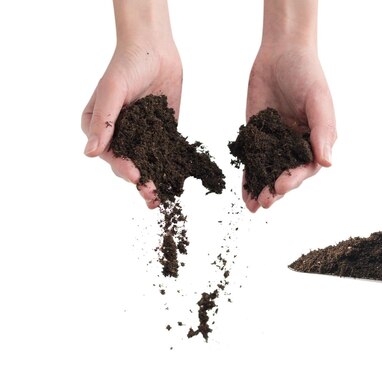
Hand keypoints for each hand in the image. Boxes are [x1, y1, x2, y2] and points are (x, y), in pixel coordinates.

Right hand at [81, 0, 180, 208]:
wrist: (154, 49)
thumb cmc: (126, 65)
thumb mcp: (112, 90)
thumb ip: (104, 120)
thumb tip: (90, 152)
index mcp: (98, 127)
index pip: (109, 153)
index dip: (121, 167)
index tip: (135, 176)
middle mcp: (118, 135)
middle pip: (128, 163)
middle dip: (139, 180)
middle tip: (152, 194)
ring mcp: (141, 135)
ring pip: (146, 163)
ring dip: (154, 180)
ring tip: (162, 198)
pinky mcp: (162, 132)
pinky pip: (165, 152)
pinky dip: (170, 167)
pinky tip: (177, 181)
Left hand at [243, 0, 336, 212]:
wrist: (282, 52)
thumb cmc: (307, 74)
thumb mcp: (318, 101)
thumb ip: (322, 132)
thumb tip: (328, 162)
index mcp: (316, 141)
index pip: (306, 167)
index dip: (294, 179)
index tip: (281, 185)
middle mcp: (297, 146)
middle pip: (287, 174)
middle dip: (275, 189)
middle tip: (264, 202)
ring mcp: (276, 142)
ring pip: (269, 171)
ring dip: (261, 189)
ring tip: (252, 206)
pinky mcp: (257, 136)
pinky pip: (253, 160)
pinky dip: (248, 176)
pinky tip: (243, 193)